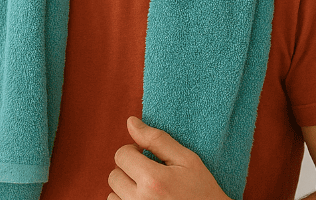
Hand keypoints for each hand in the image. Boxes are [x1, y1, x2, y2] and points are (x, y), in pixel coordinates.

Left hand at [108, 116, 231, 199]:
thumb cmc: (202, 190)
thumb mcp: (187, 160)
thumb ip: (157, 139)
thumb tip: (131, 122)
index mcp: (153, 180)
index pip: (121, 155)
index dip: (134, 150)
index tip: (146, 155)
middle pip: (114, 175)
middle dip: (129, 168)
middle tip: (148, 171)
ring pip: (112, 194)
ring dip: (125, 187)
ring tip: (147, 188)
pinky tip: (143, 198)